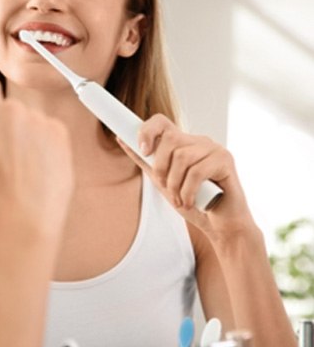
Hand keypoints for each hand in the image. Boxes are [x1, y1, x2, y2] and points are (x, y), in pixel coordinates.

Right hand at [0, 76, 73, 239]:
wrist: (23, 219)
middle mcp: (15, 110)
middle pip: (9, 106)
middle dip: (4, 123)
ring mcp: (40, 121)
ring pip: (30, 120)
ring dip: (25, 135)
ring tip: (18, 168)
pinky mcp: (61, 133)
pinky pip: (50, 131)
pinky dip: (45, 145)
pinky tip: (36, 169)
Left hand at [116, 114, 254, 239]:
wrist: (220, 225)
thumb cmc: (193, 202)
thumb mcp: (162, 181)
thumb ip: (145, 161)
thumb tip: (121, 138)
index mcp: (183, 143)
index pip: (161, 122)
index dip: (147, 131)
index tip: (142, 149)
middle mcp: (199, 141)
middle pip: (170, 139)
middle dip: (161, 168)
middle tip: (165, 187)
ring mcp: (214, 149)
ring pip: (182, 157)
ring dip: (175, 184)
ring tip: (180, 199)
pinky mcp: (225, 160)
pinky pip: (197, 172)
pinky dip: (188, 191)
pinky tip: (190, 202)